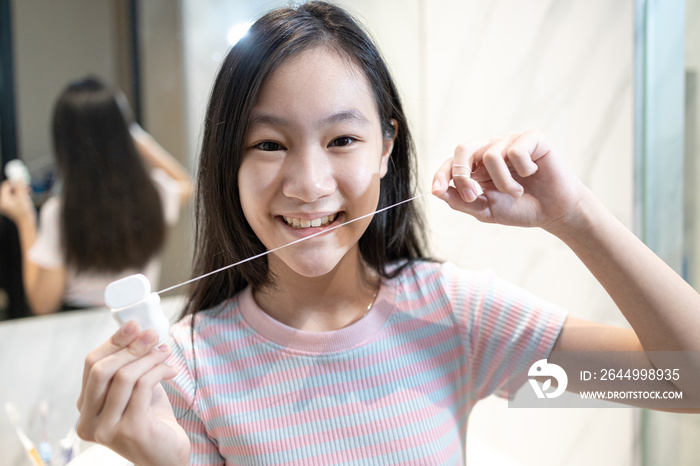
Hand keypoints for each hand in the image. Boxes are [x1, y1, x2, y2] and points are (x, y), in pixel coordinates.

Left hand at [0, 179, 34, 223]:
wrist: (27, 222)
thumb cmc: (25, 212)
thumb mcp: (23, 197)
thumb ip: (20, 187)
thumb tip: (18, 178)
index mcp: (3, 200)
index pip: (5, 186)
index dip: (13, 181)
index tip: (20, 179)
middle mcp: (2, 202)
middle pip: (9, 189)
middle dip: (18, 186)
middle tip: (26, 185)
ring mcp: (6, 205)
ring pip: (12, 193)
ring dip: (20, 190)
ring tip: (29, 190)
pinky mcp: (10, 206)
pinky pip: (14, 197)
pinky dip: (20, 195)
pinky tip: (27, 195)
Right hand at [76, 321, 189, 465]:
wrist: (166, 455)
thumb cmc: (151, 420)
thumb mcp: (134, 390)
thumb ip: (128, 366)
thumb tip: (139, 331)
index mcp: (85, 408)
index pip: (91, 365)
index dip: (113, 341)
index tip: (134, 325)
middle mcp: (89, 421)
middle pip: (102, 370)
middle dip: (130, 347)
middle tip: (153, 335)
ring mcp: (107, 428)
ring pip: (123, 376)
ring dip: (148, 358)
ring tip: (165, 353)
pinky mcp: (130, 430)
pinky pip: (143, 387)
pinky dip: (158, 371)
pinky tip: (171, 370)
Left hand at [431, 130, 588, 231]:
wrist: (555, 212)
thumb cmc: (522, 209)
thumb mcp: (486, 210)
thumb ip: (461, 201)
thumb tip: (437, 191)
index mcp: (478, 166)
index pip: (452, 162)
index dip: (442, 174)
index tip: (437, 189)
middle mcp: (492, 150)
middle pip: (463, 148)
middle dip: (462, 174)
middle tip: (473, 196)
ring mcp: (511, 142)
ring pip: (490, 155)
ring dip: (503, 182)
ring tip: (517, 193)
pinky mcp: (532, 138)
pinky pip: (515, 151)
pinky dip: (523, 170)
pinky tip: (533, 174)